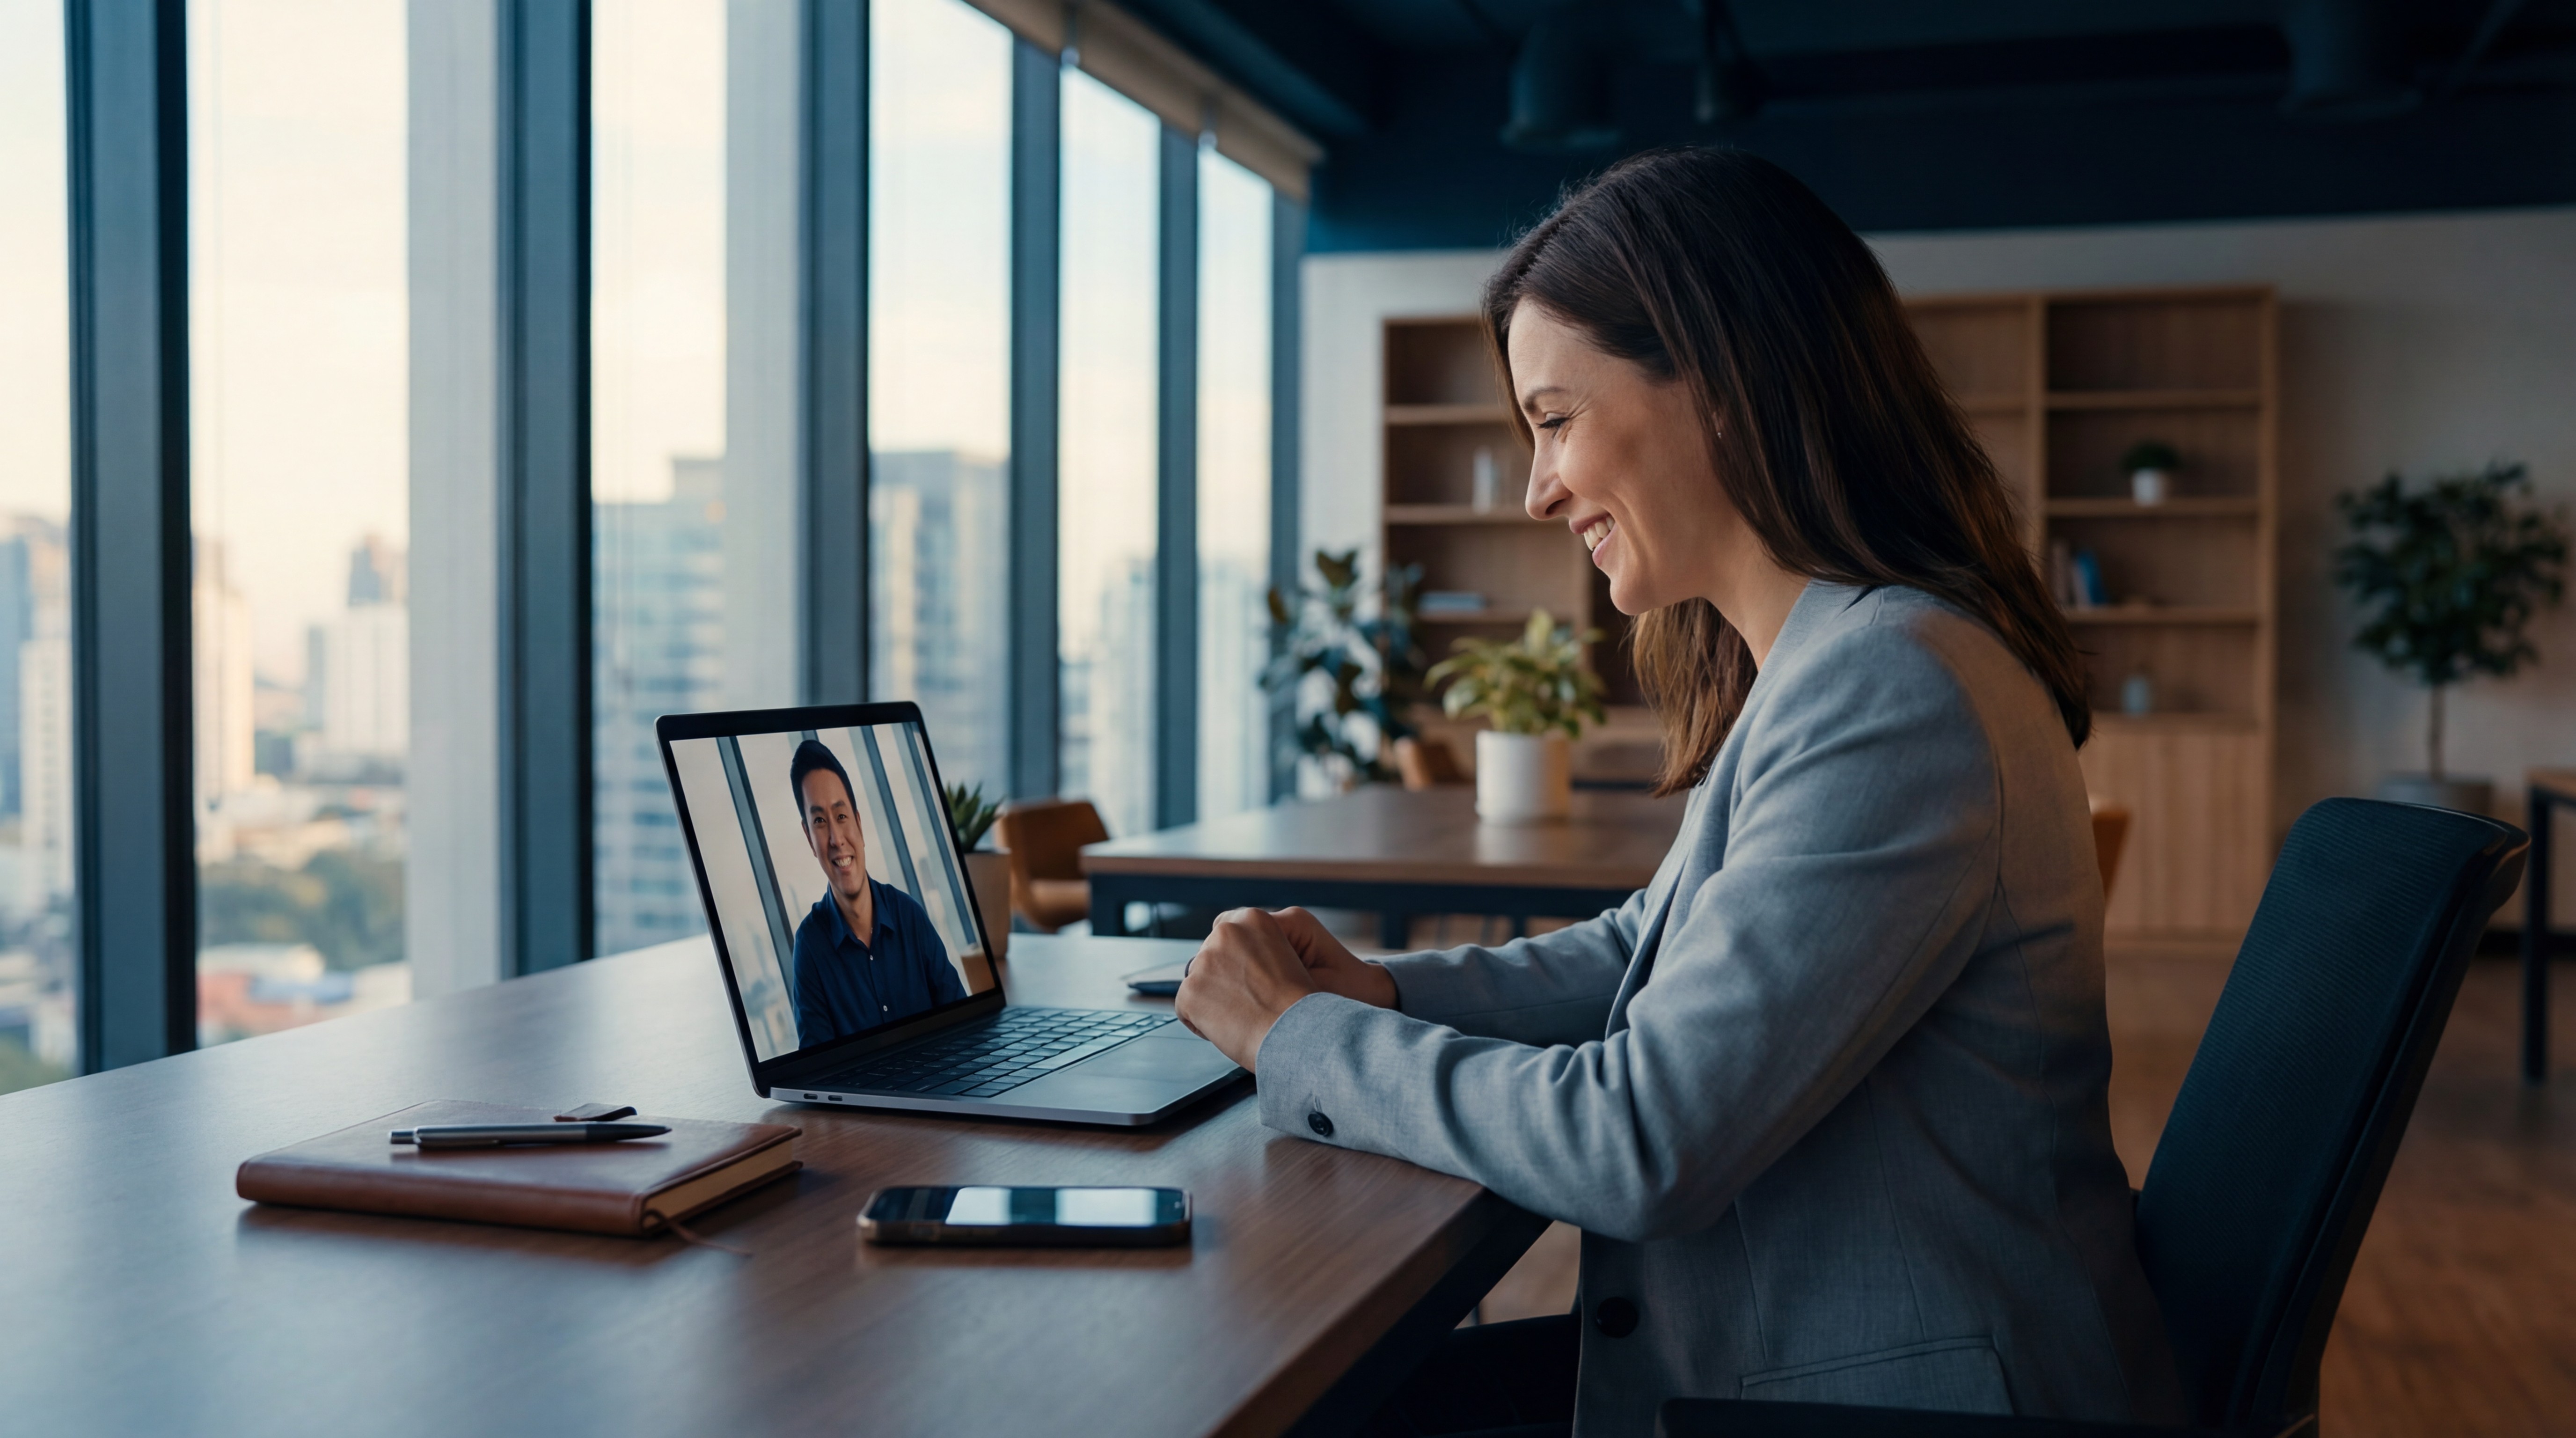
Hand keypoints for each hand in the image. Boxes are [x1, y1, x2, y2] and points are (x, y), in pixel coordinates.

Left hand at [1175, 908, 1399, 1071]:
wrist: (1299, 1033)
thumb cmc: (1301, 1004)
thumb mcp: (1288, 957)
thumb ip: (1257, 951)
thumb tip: (1236, 964)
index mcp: (1253, 918)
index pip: (1226, 933)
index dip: (1235, 961)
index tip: (1250, 979)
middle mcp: (1225, 932)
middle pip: (1210, 958)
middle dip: (1223, 981)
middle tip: (1250, 1003)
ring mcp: (1204, 961)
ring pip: (1199, 982)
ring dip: (1214, 1000)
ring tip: (1243, 1017)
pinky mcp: (1190, 990)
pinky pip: (1186, 1008)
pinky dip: (1201, 1022)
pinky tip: (1229, 1029)